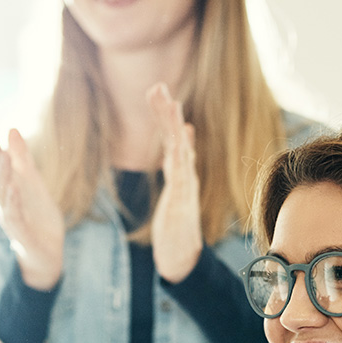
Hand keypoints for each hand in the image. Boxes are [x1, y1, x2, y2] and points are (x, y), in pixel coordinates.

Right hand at [0, 130, 64, 290]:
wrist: (48, 253)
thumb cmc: (37, 217)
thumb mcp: (34, 184)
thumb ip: (23, 160)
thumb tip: (12, 130)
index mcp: (6, 192)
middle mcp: (4, 206)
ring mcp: (12, 221)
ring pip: (3, 197)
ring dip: (3, 178)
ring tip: (4, 158)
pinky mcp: (22, 235)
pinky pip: (15, 217)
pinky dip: (13, 203)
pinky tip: (14, 189)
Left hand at [148, 83, 203, 282]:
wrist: (183, 255)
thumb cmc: (176, 226)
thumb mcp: (173, 193)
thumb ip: (176, 169)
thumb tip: (179, 148)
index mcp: (178, 172)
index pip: (171, 138)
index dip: (165, 115)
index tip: (158, 92)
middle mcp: (184, 174)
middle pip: (175, 136)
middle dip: (166, 112)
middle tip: (157, 87)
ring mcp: (185, 185)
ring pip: (179, 148)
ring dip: (173, 125)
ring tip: (168, 102)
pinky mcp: (183, 197)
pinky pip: (182, 169)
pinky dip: (182, 151)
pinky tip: (180, 135)